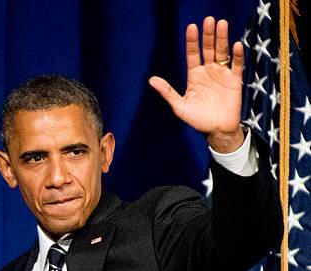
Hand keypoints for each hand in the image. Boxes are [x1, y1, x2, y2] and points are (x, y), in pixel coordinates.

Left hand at [149, 17, 244, 152]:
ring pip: (222, 52)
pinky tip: (236, 45)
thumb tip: (151, 80)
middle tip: (209, 20)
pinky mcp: (234, 81)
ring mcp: (222, 74)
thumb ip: (167, 92)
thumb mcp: (179, 107)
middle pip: (208, 49)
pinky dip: (237, 55)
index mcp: (194, 75)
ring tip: (221, 24)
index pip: (192, 54)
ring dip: (222, 39)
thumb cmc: (197, 120)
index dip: (192, 41)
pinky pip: (236, 65)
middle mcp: (208, 71)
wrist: (216, 131)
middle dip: (208, 35)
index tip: (192, 27)